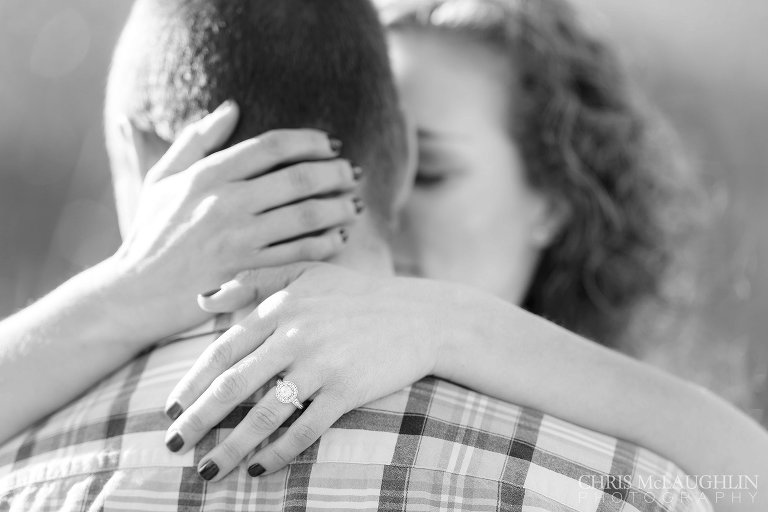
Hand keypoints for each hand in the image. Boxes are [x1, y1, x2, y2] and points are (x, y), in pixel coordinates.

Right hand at [102, 102, 363, 345]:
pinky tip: (339, 238)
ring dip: (339, 207)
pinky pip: (300, 254)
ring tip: (353, 205)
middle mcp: (225, 203)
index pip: (272, 146)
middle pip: (298, 177)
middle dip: (335, 172)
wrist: (134, 294)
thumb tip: (231, 107)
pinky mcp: (247, 273)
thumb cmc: (149, 233)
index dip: (309, 141)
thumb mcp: (161, 180)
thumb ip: (195, 141)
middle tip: (352, 172)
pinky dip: (326, 243)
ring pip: (306, 215)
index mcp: (207, 175)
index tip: (330, 144)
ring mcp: (238, 240)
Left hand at [162, 263, 447, 480]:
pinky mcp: (347, 390)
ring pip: (264, 415)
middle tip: (172, 446)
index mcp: (281, 308)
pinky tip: (260, 469)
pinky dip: (279, 453)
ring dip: (231, 447)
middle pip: (233, 387)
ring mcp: (322, 365)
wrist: (421, 316)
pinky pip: (305, 430)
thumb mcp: (307, 274)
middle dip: (198, 421)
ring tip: (207, 470)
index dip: (191, 383)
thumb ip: (254, 281)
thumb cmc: (359, 295)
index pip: (223, 351)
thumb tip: (202, 299)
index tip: (170, 409)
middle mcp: (295, 336)